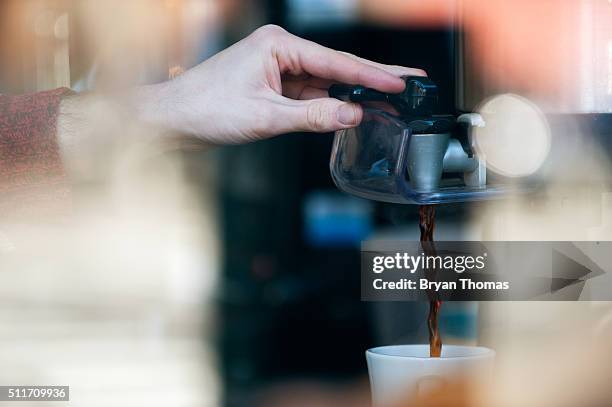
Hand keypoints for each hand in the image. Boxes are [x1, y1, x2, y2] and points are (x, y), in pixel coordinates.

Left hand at [139, 24, 425, 144]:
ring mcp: (276, 69)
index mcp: (278, 45)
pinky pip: (308, 96)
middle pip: (335, 67)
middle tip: (410, 81)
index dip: (371, 76)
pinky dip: (328, 106)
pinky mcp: (272, 86)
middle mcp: (280, 51)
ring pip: (323, 84)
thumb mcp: (265, 117)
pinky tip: (350, 112)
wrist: (172, 120)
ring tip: (389, 101)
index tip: (401, 83)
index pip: (335, 62)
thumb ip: (313, 117)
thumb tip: (353, 116)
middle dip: (372, 78)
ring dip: (351, 95)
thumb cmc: (207, 109)